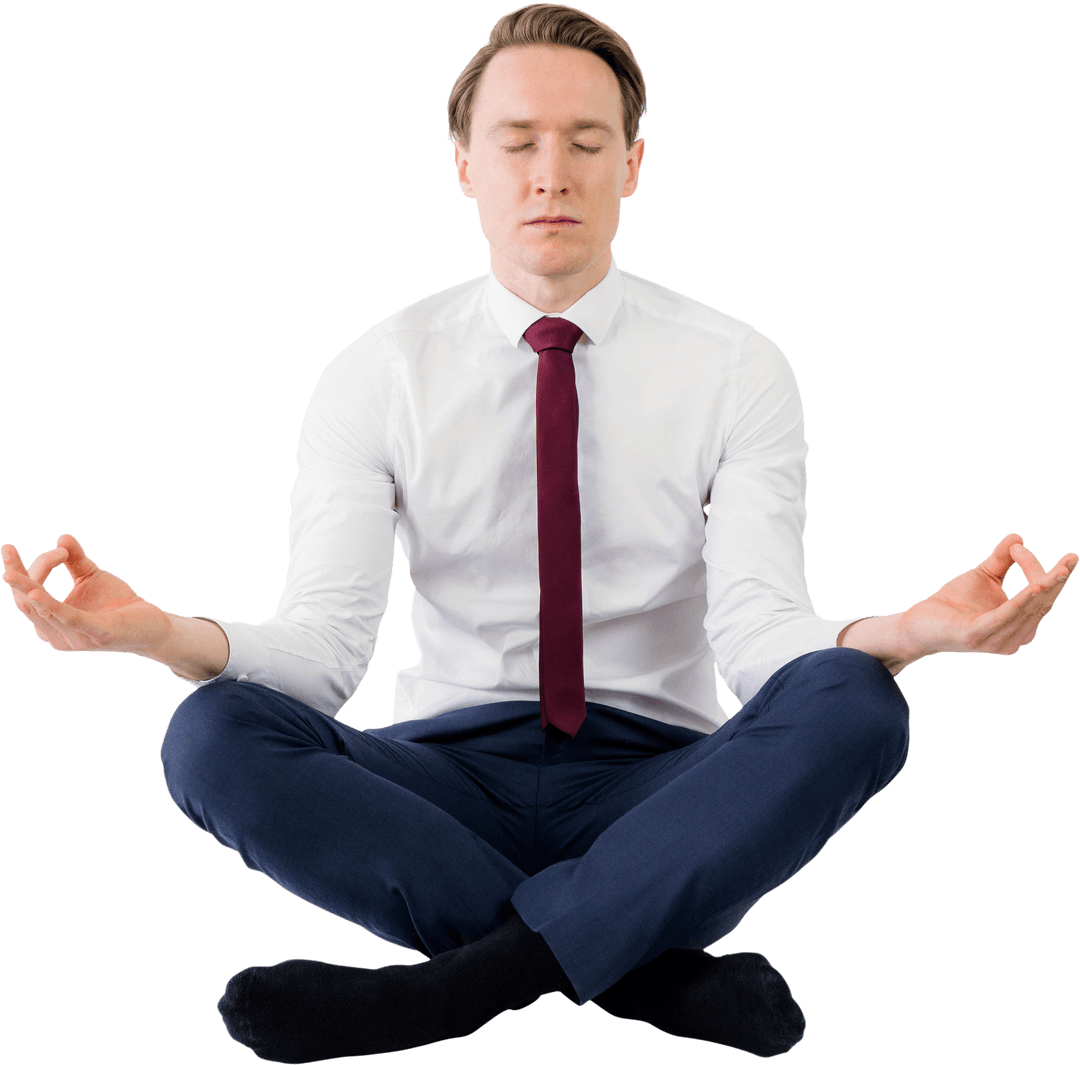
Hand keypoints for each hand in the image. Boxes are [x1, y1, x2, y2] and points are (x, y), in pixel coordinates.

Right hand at [1, 533, 171, 655]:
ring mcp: (75, 639)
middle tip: (5, 549)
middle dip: (16, 576)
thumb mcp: (91, 576)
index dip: (20, 570)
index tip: (12, 546)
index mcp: (51, 622)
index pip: (26, 595)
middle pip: (27, 603)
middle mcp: (56, 635)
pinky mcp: (97, 635)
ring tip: (11, 572)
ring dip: (28, 588)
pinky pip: (70, 619)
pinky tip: (35, 592)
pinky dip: (51, 606)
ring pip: (44, 611)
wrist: (152, 623)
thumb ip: (75, 560)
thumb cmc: (117, 603)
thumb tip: (62, 537)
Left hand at [900, 533, 1077, 658]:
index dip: (1044, 572)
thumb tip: (1018, 536)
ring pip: (1027, 610)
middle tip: (1071, 559)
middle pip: (1041, 603)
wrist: (918, 622)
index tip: (1020, 547)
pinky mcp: (978, 636)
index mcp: (1020, 624)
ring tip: (1058, 571)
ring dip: (1042, 588)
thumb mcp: (983, 576)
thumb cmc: (953, 603)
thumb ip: (1002, 559)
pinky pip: (1005, 617)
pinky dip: (1020, 602)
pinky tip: (1032, 588)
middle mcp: (1015, 637)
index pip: (1041, 596)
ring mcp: (997, 640)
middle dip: (1055, 580)